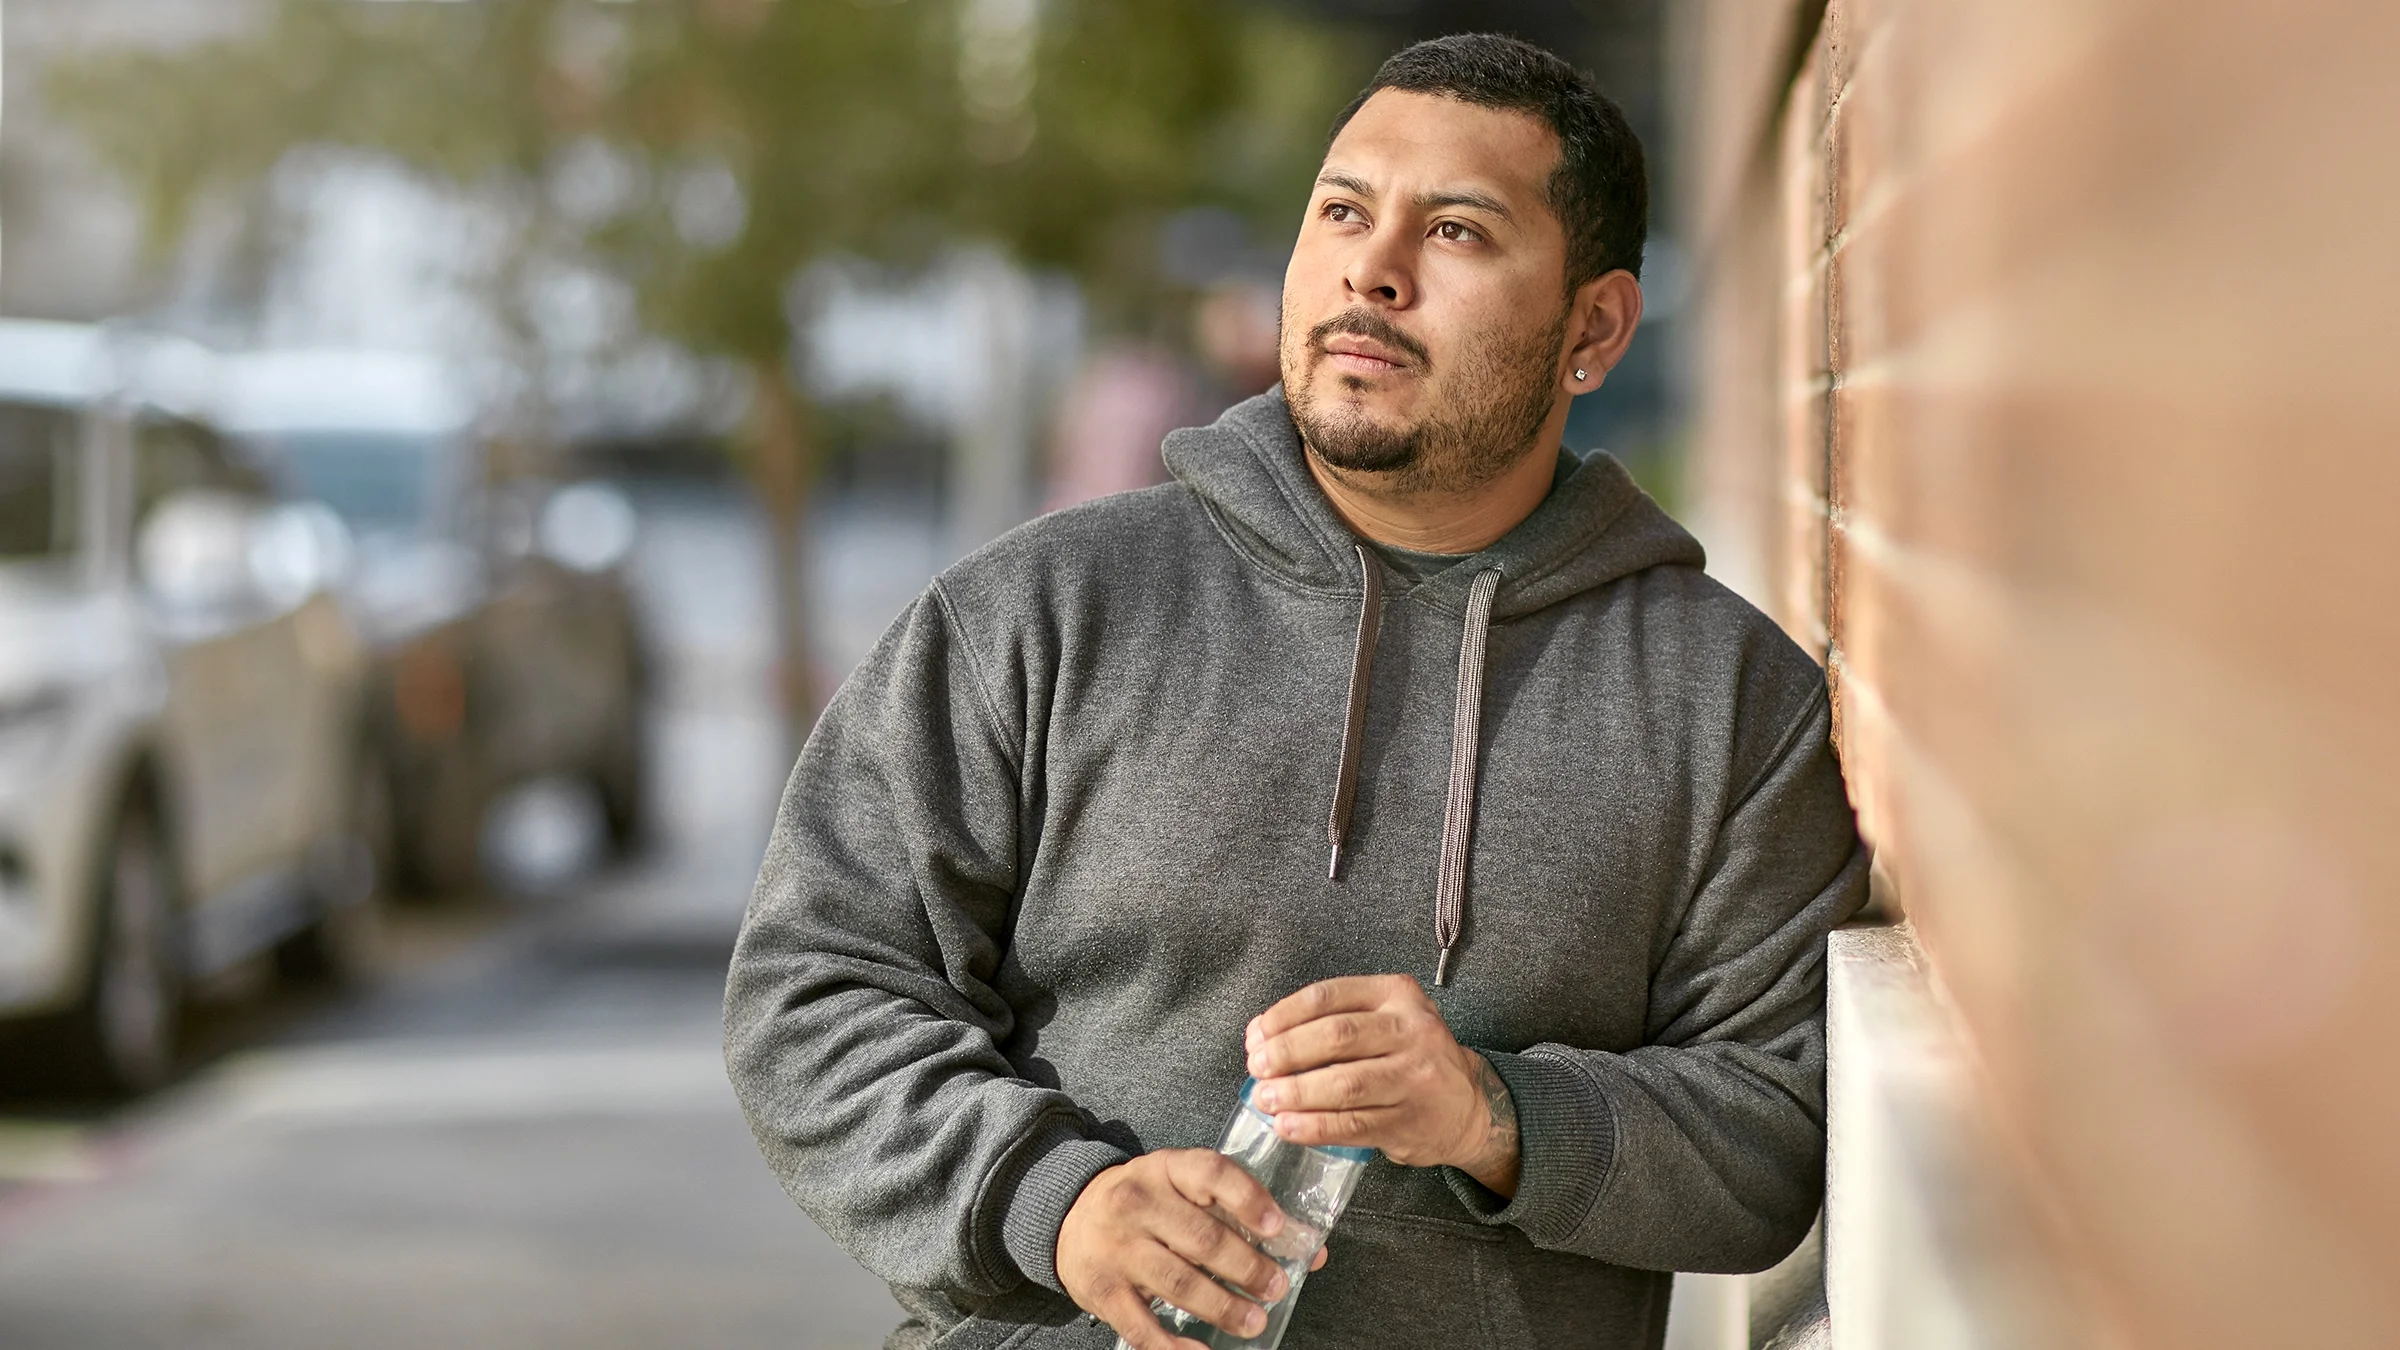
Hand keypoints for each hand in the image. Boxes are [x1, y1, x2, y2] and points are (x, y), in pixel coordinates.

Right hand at [1055, 1148, 1326, 1349]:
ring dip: (1223, 1308)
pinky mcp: (1103, 1290)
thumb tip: (1308, 1249)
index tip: (1278, 1228)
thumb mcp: (1182, 1187)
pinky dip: (1174, 1345)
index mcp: (1166, 1169)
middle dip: (1247, 1268)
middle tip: (1275, 1287)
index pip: (1212, 1173)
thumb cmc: (1144, 1202)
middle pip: (1202, 1239)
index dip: (1248, 1200)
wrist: (1068, 1215)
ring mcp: (1119, 1248)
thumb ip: (1238, 1210)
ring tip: (1254, 1322)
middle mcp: (1139, 1203)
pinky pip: (1143, 1325)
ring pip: (1179, 1283)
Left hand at [1245, 974, 1520, 1196]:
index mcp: (1397, 994)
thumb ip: (1329, 1021)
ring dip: (1296, 1092)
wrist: (1468, 1108)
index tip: (1257, 1035)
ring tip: (1265, 1100)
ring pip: (1345, 1083)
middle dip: (1287, 1053)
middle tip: (1256, 1069)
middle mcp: (1412, 1030)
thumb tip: (1260, 1035)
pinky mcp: (1410, 1122)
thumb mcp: (1384, 1020)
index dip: (1285, 1015)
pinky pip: (1353, 1125)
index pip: (1330, 996)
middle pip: (1337, 1037)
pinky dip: (1314, 1127)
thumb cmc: (1408, 1058)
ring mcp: (1414, 1078)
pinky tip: (1287, 1127)